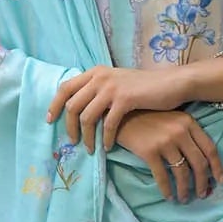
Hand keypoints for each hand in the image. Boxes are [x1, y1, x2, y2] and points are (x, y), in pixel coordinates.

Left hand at [45, 65, 190, 151]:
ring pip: (86, 117)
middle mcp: (100, 77)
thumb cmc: (145, 88)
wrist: (172, 84)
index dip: (55, 105)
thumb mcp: (117, 83)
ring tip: (90, 149)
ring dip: (86, 137)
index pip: (65, 87)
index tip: (50, 120)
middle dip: (69, 127)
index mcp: (96, 72)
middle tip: (72, 142)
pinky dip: (104, 139)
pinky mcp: (125, 99)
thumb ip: (99, 90)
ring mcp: (112, 88)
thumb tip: (80, 107)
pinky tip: (107, 147)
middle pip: (72, 105)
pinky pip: (107, 124)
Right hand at [113, 109, 222, 202]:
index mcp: (189, 123)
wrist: (120, 114)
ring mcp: (165, 141)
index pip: (210, 149)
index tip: (220, 182)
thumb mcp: (171, 119)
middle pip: (199, 163)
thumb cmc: (146, 118)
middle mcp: (180, 131)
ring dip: (185, 190)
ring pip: (182, 172)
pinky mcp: (149, 151)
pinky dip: (167, 190)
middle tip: (202, 195)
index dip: (217, 168)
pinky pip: (163, 176)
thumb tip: (200, 163)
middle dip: (203, 183)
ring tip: (184, 199)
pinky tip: (169, 196)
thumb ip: (186, 134)